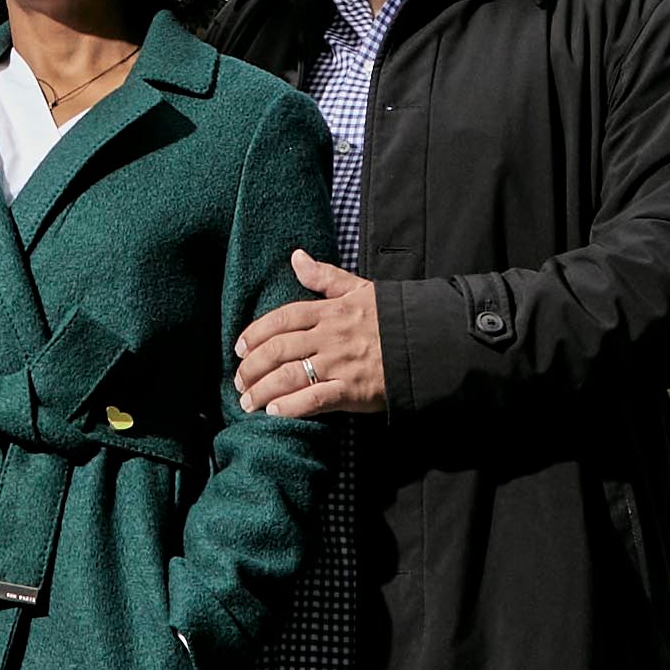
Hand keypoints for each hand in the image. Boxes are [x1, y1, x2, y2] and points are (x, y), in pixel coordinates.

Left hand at [237, 259, 392, 424]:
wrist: (429, 343)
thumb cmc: (393, 316)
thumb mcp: (359, 289)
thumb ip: (325, 276)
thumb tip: (296, 257)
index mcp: (330, 311)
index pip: (281, 319)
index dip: (255, 333)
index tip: (239, 348)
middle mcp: (330, 336)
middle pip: (278, 349)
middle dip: (252, 367)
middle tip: (239, 381)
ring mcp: (340, 364)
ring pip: (289, 375)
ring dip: (263, 390)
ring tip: (248, 402)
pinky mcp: (353, 390)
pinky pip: (314, 399)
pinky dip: (291, 407)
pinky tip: (274, 413)